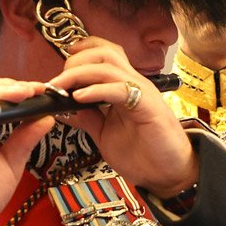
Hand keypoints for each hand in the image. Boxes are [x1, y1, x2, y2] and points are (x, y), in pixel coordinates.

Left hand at [46, 38, 198, 196]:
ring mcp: (141, 92)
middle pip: (104, 52)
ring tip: (61, 88)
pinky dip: (96, 90)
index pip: (104, 53)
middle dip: (74, 62)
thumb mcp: (104, 133)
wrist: (169, 174)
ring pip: (109, 65)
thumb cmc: (144, 154)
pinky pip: (119, 88)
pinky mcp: (147, 106)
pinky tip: (80, 98)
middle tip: (56, 83)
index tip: (60, 65)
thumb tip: (64, 108)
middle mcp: (133, 84)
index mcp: (124, 87)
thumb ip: (87, 118)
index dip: (81, 51)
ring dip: (79, 73)